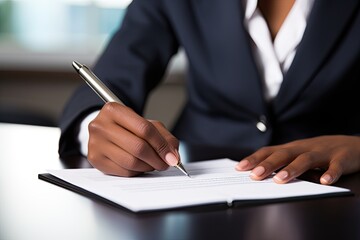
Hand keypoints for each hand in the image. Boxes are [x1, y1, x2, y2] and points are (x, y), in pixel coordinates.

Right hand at [87, 102, 179, 176]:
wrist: (105, 130)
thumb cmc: (127, 126)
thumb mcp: (147, 123)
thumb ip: (163, 136)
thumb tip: (173, 155)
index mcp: (114, 110)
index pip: (144, 129)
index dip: (161, 144)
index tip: (172, 156)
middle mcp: (101, 125)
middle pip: (138, 147)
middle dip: (157, 159)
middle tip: (166, 163)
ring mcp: (95, 143)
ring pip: (131, 162)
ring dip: (148, 166)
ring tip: (153, 163)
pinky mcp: (95, 159)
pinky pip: (123, 171)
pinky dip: (137, 171)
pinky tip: (140, 165)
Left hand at [235, 135, 359, 184]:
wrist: (352, 144)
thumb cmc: (318, 152)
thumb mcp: (298, 154)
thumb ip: (281, 162)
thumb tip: (256, 173)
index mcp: (291, 148)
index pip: (269, 151)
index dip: (254, 159)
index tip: (239, 168)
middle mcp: (304, 148)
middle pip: (284, 155)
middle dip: (268, 164)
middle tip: (255, 175)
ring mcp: (322, 153)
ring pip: (306, 159)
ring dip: (293, 169)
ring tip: (281, 179)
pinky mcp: (341, 158)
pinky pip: (336, 166)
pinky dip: (330, 173)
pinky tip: (324, 181)